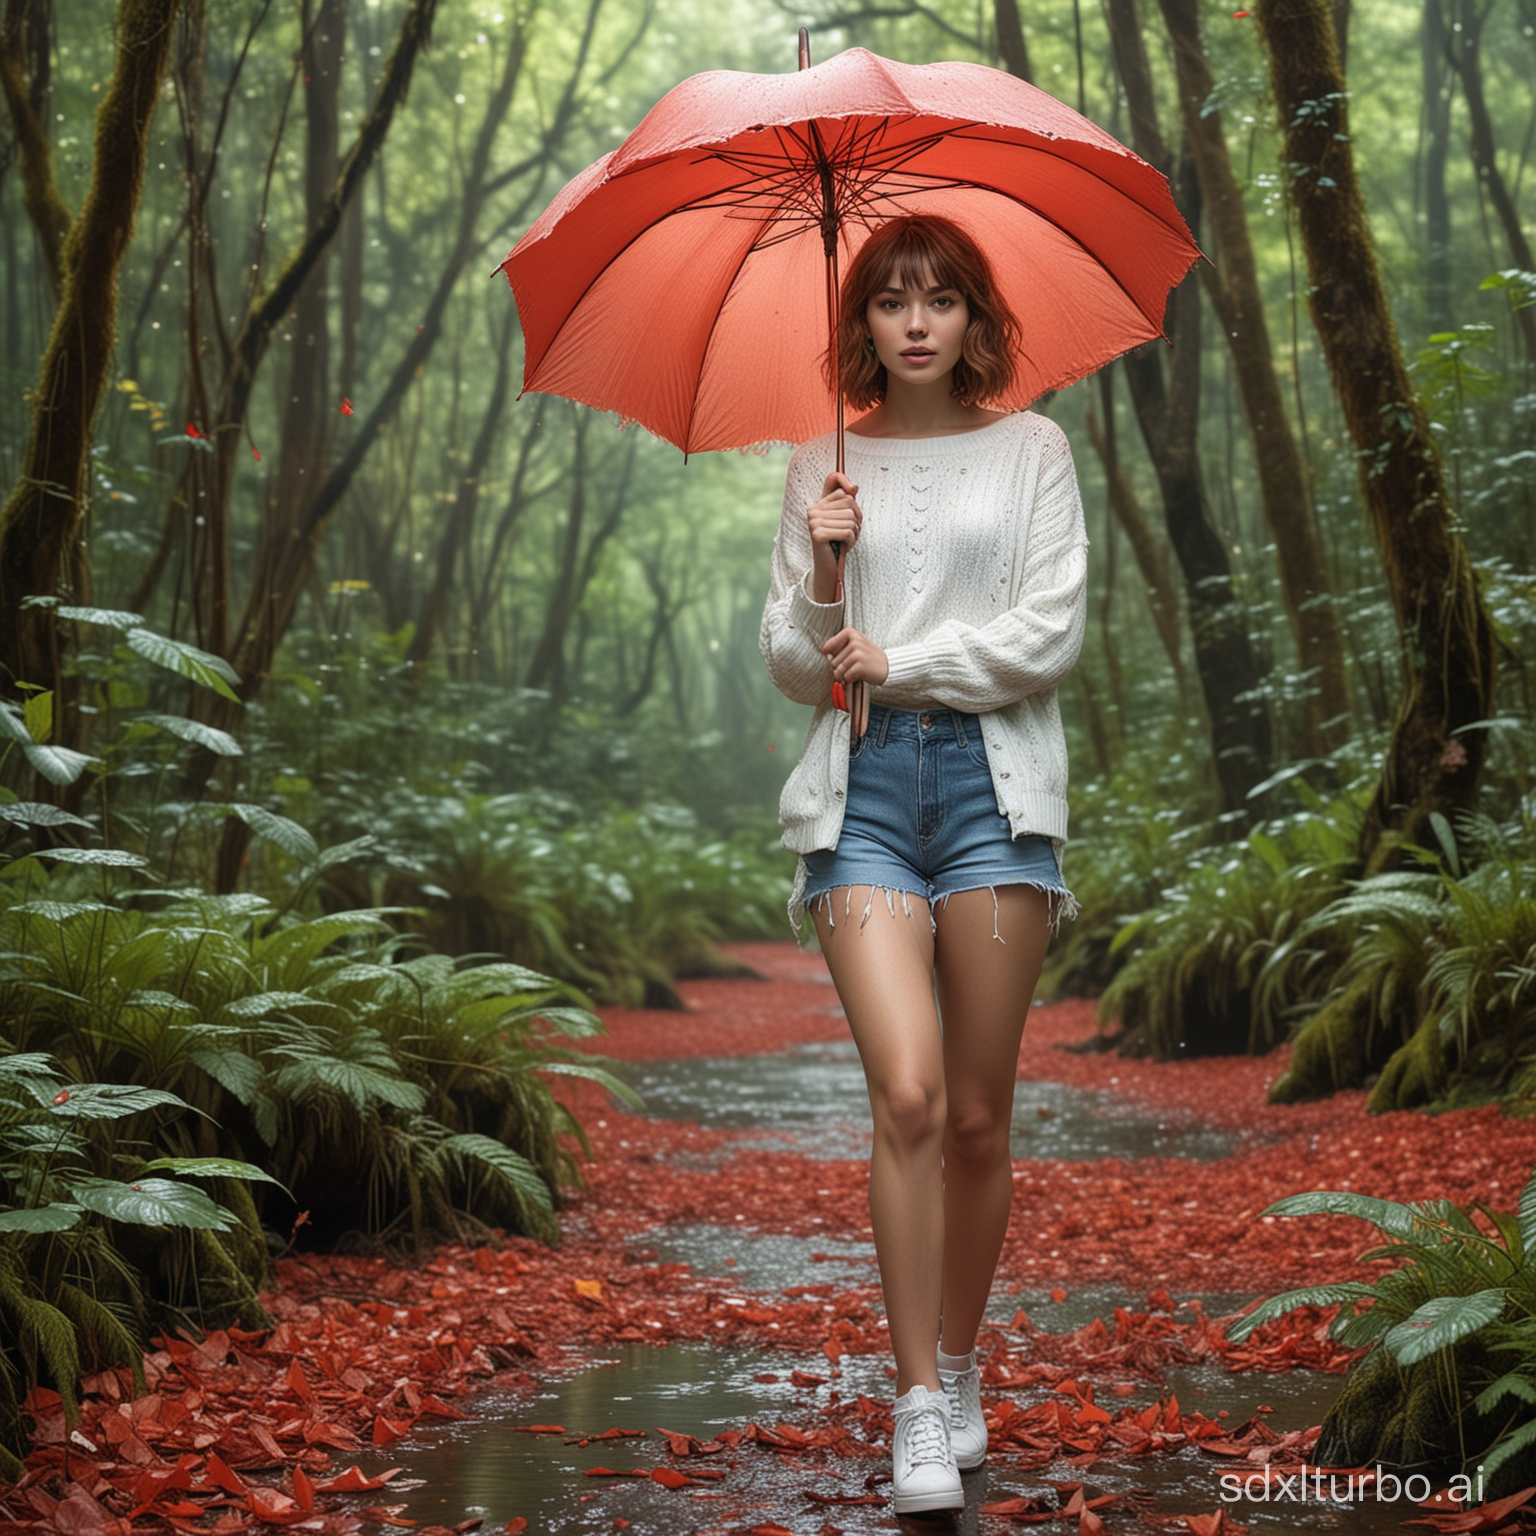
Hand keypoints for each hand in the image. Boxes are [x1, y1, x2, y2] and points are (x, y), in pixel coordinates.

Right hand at [806, 472, 860, 603]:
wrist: (828, 566)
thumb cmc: (838, 542)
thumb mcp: (843, 519)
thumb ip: (847, 500)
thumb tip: (854, 487)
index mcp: (818, 504)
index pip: (842, 489)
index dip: (852, 500)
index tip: (852, 506)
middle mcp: (813, 510)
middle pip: (849, 504)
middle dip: (856, 521)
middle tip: (848, 534)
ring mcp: (813, 522)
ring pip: (850, 519)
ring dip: (854, 534)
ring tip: (844, 541)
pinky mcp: (818, 534)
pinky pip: (847, 532)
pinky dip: (850, 542)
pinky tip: (842, 547)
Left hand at [821, 626, 888, 688]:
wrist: (888, 666)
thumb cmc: (869, 657)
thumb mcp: (855, 644)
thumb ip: (839, 645)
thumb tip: (823, 652)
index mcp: (850, 632)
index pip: (827, 647)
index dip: (832, 656)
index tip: (840, 657)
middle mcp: (854, 641)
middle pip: (832, 662)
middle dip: (840, 668)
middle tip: (853, 666)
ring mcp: (858, 653)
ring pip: (838, 670)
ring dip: (845, 675)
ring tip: (856, 670)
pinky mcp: (861, 665)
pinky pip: (846, 677)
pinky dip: (851, 679)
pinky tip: (860, 674)